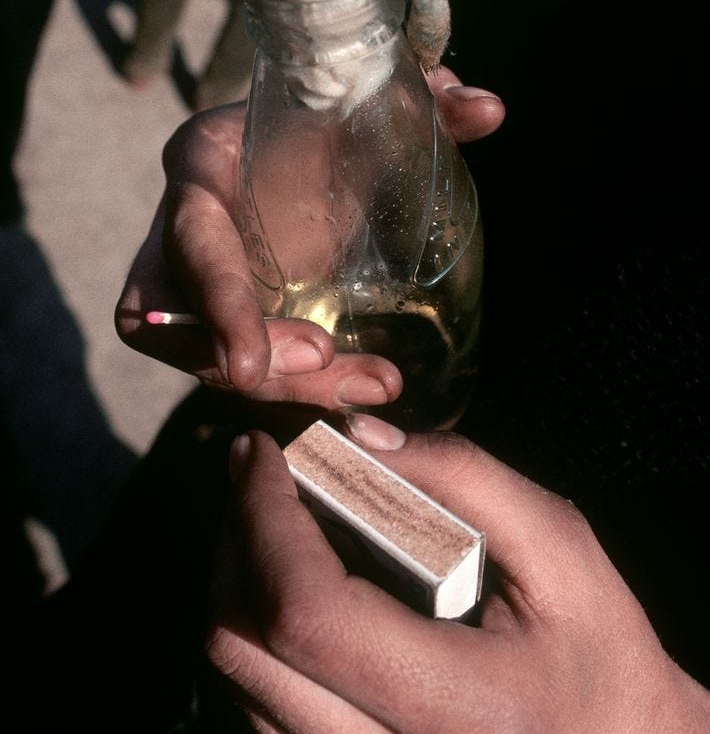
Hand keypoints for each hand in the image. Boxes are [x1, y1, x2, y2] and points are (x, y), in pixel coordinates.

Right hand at [115, 68, 503, 408]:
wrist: (300, 143)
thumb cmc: (326, 118)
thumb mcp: (368, 102)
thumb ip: (424, 102)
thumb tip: (488, 109)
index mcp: (205, 161)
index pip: (188, 235)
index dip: (213, 300)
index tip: (251, 364)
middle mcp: (182, 228)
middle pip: (174, 320)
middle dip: (237, 358)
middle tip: (325, 362)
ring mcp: (194, 280)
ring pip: (203, 355)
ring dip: (280, 384)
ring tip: (372, 385)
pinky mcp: (224, 316)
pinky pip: (242, 366)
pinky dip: (297, 390)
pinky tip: (360, 397)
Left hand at [205, 419, 709, 733]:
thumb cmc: (595, 649)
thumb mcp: (559, 546)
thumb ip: (465, 477)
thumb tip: (357, 434)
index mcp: (450, 703)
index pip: (307, 614)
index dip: (264, 519)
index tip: (260, 450)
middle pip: (244, 651)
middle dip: (236, 538)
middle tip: (258, 471)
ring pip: (235, 683)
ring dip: (237, 583)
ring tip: (273, 519)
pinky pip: (256, 709)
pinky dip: (254, 634)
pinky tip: (292, 584)